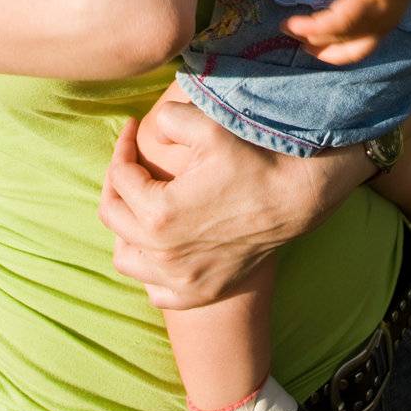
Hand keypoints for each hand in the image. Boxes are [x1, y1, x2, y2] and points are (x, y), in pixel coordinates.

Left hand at [98, 109, 370, 308]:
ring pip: (127, 259)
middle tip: (130, 161)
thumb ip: (168, 118)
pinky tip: (162, 246)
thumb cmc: (254, 160)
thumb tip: (148, 127)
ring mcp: (181, 279)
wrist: (296, 197)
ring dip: (126, 229)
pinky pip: (155, 291)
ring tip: (139, 203)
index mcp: (159, 213)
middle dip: (117, 183)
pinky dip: (150, 270)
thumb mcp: (209, 126)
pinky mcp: (200, 293)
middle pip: (114, 217)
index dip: (122, 146)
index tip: (132, 127)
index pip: (119, 177)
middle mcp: (163, 254)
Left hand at [281, 0, 410, 64]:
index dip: (312, 27)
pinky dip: (339, 53)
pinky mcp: (382, 33)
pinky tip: (323, 46)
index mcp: (370, 1)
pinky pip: (359, 51)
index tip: (289, 23)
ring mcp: (382, 31)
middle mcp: (378, 23)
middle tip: (286, 28)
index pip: (338, 23)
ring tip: (301, 43)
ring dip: (324, 51)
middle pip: (341, 39)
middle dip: (311, 36)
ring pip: (350, 53)